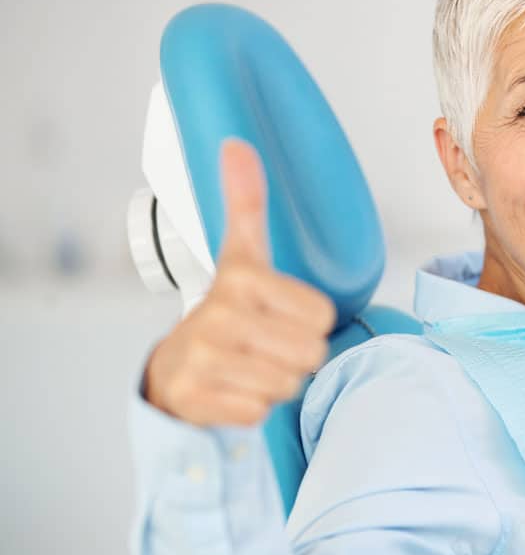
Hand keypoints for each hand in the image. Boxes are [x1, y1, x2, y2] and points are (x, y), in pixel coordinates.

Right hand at [143, 138, 336, 425]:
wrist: (174, 367)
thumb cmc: (225, 309)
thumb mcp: (240, 253)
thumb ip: (245, 202)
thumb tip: (236, 144)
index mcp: (240, 279)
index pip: (321, 315)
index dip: (308, 320)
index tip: (278, 313)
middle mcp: (217, 318)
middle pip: (309, 353)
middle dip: (296, 354)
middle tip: (267, 344)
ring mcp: (203, 360)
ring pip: (287, 383)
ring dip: (276, 380)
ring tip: (250, 364)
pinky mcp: (194, 399)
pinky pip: (258, 410)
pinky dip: (252, 406)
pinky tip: (232, 388)